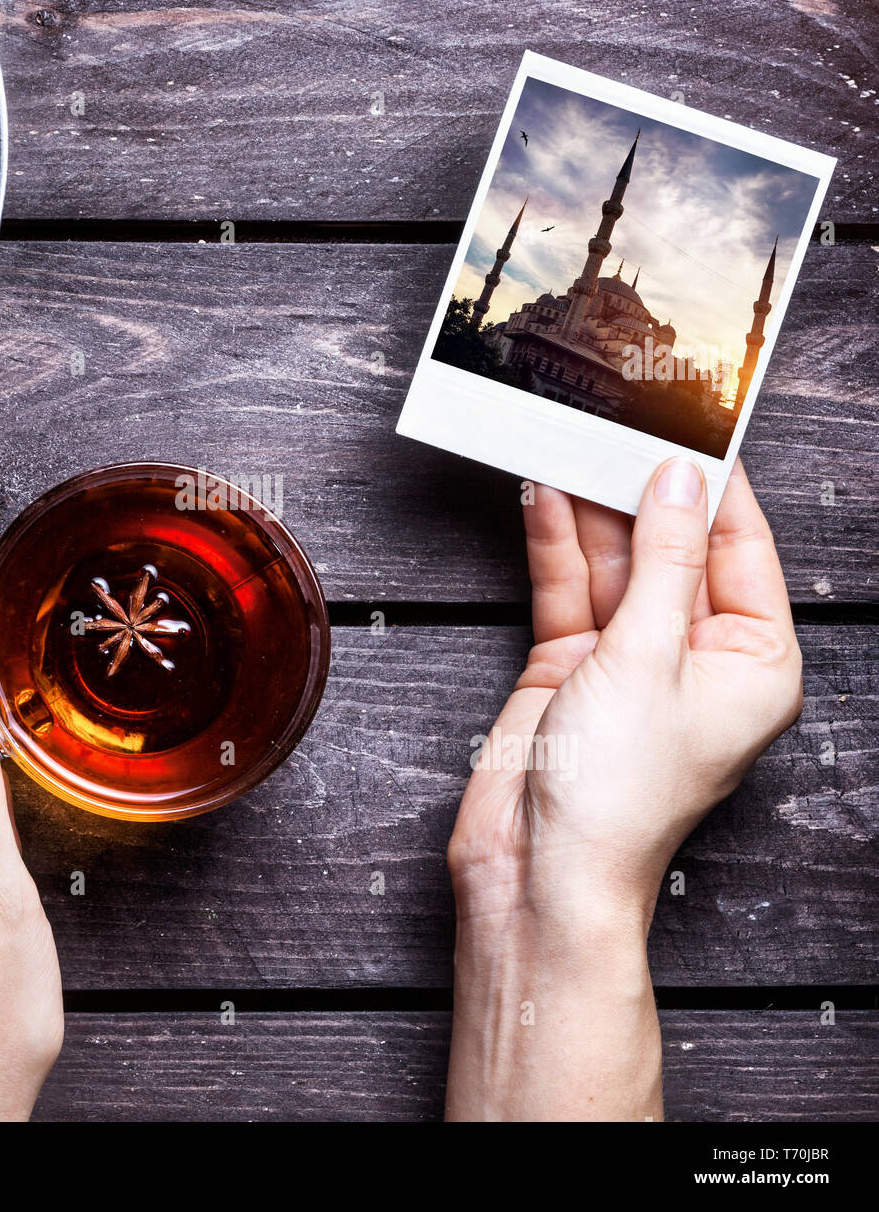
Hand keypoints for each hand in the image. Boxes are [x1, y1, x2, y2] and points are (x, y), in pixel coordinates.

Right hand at [445, 458, 801, 1119]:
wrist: (536, 867)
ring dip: (589, 505)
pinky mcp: (569, 660)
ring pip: (613, 559)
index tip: (690, 421)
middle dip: (639, 487)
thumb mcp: (649, 659)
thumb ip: (662, 562)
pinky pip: (567, 584)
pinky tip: (542, 494)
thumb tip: (677, 482)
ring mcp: (627, 655)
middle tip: (613, 420)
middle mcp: (693, 652)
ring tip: (569, 439)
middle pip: (669, 545)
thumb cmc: (617, 797)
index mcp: (750, 660)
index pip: (738, 547)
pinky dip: (553, 541)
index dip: (714, 483)